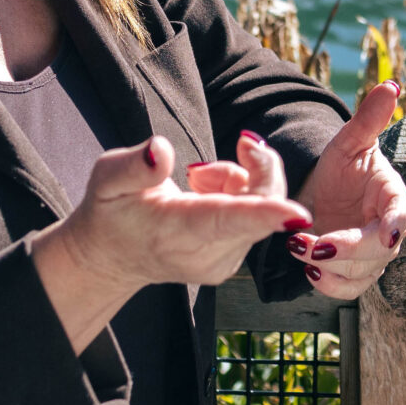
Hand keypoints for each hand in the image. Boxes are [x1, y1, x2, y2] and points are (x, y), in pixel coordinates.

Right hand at [46, 131, 309, 292]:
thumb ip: (135, 165)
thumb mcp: (107, 178)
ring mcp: (224, 262)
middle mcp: (208, 255)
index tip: (298, 213)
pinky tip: (208, 192)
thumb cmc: (110, 211)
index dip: (265, 213)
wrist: (110, 256)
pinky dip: (242, 193)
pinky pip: (258, 215)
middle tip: (239, 143)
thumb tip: (161, 150)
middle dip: (259, 166)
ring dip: (243, 178)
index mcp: (179, 231)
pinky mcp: (232, 259)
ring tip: (198, 176)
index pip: (228, 221)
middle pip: (262, 207)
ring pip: (264, 207)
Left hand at [285, 80, 405, 299]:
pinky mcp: (353, 274)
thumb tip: (390, 85)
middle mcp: (389, 230)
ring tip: (298, 247)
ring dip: (331, 268)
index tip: (386, 232)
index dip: (396, 224)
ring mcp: (372, 256)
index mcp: (394, 197)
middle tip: (312, 242)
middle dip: (346, 250)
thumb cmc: (341, 166)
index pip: (403, 213)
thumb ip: (369, 118)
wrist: (321, 193)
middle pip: (379, 251)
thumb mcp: (349, 141)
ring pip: (361, 274)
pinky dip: (328, 284)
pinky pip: (347, 289)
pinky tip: (308, 268)